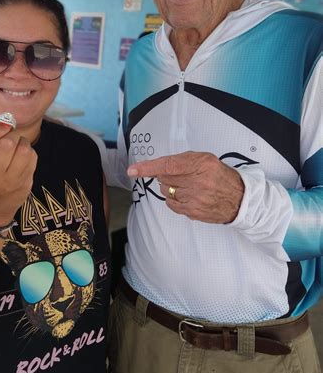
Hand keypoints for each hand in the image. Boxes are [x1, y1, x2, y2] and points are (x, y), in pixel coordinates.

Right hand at [0, 123, 36, 225]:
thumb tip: (4, 119)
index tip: (3, 122)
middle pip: (6, 144)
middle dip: (10, 134)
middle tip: (9, 135)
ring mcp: (10, 183)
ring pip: (24, 150)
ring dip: (22, 142)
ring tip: (16, 145)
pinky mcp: (25, 184)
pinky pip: (32, 158)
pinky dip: (29, 151)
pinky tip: (22, 156)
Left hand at [128, 151, 244, 223]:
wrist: (240, 199)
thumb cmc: (220, 176)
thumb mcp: (205, 159)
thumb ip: (183, 160)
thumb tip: (158, 167)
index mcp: (201, 164)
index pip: (168, 165)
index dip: (148, 168)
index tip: (133, 170)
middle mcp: (198, 182)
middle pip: (164, 178)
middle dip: (167, 176)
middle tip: (182, 176)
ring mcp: (195, 199)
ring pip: (165, 192)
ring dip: (171, 188)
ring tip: (189, 187)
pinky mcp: (192, 212)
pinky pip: (171, 204)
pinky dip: (174, 199)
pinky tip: (188, 196)